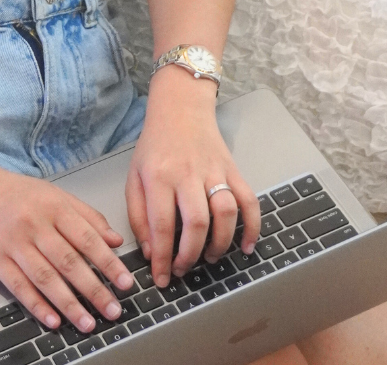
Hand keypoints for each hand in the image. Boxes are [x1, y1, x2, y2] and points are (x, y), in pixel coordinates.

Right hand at [0, 163, 135, 334]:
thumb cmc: (17, 193)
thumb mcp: (54, 194)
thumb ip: (86, 215)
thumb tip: (115, 240)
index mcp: (53, 206)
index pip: (86, 238)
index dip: (108, 263)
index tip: (126, 283)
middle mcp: (34, 224)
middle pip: (68, 262)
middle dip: (94, 289)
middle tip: (113, 310)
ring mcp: (13, 243)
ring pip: (45, 278)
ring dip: (69, 304)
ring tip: (88, 323)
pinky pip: (18, 286)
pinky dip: (36, 305)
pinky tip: (53, 320)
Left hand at [125, 68, 259, 287]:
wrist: (180, 107)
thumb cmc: (154, 146)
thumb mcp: (134, 176)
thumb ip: (138, 215)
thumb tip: (151, 252)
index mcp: (158, 175)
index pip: (161, 224)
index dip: (162, 257)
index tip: (162, 279)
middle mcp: (188, 173)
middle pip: (197, 222)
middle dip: (191, 255)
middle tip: (185, 271)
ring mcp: (214, 170)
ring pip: (226, 212)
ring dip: (221, 243)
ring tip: (209, 258)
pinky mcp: (233, 169)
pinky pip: (249, 200)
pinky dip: (253, 226)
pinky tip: (246, 247)